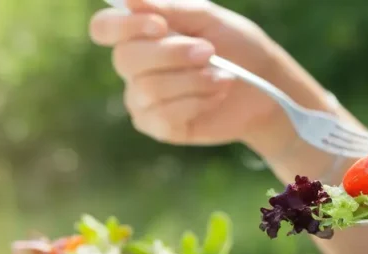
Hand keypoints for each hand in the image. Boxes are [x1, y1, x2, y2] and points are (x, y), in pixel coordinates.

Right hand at [89, 0, 281, 147]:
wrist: (263, 86)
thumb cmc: (235, 46)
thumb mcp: (208, 18)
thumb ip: (170, 8)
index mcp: (139, 33)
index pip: (105, 28)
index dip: (126, 26)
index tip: (160, 25)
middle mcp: (133, 67)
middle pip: (125, 58)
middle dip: (171, 54)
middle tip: (209, 51)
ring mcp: (142, 99)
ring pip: (148, 88)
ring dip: (192, 80)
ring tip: (222, 76)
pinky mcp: (158, 127)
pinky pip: (163, 116)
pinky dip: (197, 103)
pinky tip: (216, 96)